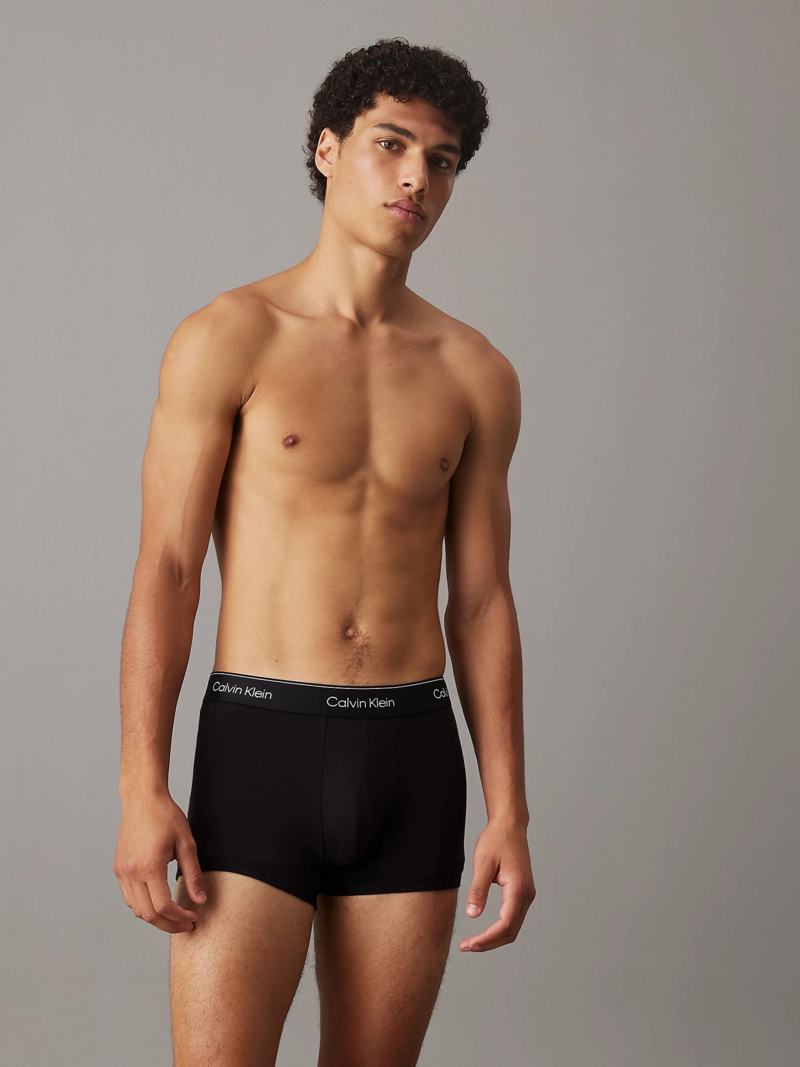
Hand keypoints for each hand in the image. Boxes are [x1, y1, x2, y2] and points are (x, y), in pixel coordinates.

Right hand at [114, 790, 205, 933]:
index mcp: (149, 867)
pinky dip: (144, 906)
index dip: (180, 917)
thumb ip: (193, 874)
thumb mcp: (186, 843)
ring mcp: (122, 872)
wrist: (142, 799)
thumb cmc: (166, 816)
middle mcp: (131, 873)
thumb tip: (200, 900)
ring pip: (136, 909)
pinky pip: (129, 897)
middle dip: (169, 925)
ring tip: (175, 915)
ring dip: (155, 917)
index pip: (163, 906)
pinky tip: (159, 901)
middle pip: (148, 915)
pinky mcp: (118, 869)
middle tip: (187, 924)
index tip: (193, 917)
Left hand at [459, 819, 535, 951]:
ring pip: (513, 927)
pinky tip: (485, 931)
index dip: (487, 939)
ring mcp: (526, 895)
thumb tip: (472, 915)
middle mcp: (527, 895)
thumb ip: (478, 890)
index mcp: (518, 889)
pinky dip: (499, 929)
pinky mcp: (522, 893)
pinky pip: (513, 918)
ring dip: (494, 939)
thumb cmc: (497, 840)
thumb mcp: (483, 863)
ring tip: (472, 943)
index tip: (469, 944)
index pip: (505, 925)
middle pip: (510, 931)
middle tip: (466, 947)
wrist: (510, 825)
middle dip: (489, 943)